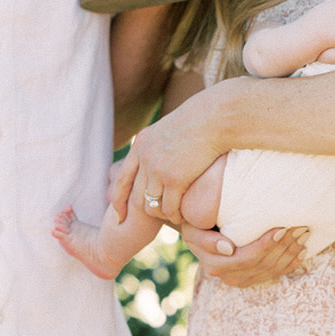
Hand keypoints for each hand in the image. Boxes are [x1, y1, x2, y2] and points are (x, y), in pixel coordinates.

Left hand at [111, 86, 228, 225]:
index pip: (121, 179)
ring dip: (162, 214)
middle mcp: (145, 157)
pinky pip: (170, 208)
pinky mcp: (175, 179)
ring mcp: (158, 169)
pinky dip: (174, 216)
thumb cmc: (200, 121)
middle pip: (135, 196)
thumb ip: (158, 145)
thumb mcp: (169, 128)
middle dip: (144, 211)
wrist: (216, 118)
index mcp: (141, 144)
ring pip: (151, 206)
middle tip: (157, 217)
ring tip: (172, 216)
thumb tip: (158, 158)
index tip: (119, 215)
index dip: (118, 201)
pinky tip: (182, 216)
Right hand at [180, 223, 307, 286]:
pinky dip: (291, 262)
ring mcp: (242, 281)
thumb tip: (228, 249)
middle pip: (264, 264)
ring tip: (304, 233)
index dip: (267, 245)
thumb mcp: (193, 230)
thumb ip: (206, 240)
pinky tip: (303, 251)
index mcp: (216, 265)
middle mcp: (230, 277)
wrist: (198, 232)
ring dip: (291, 252)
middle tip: (300, 226)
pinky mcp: (252, 280)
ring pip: (272, 270)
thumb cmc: (197, 225)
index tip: (281, 228)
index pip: (248, 258)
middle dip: (284, 246)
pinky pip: (275, 274)